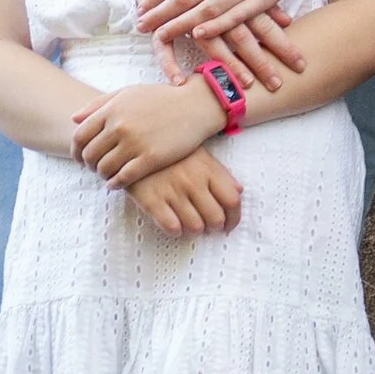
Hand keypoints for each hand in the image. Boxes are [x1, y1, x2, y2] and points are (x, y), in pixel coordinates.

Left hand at [72, 74, 227, 188]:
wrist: (195, 106)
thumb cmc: (161, 98)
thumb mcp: (129, 93)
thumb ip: (100, 104)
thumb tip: (74, 118)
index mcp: (112, 109)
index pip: (80, 136)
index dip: (76, 150)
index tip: (81, 158)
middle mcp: (120, 126)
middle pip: (90, 155)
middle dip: (88, 165)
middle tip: (95, 169)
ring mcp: (135, 143)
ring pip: (105, 168)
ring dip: (102, 175)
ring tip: (107, 175)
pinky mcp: (151, 158)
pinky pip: (124, 177)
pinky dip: (115, 183)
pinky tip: (117, 183)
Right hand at [124, 146, 242, 236]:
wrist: (135, 143)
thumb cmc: (173, 153)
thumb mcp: (201, 156)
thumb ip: (220, 174)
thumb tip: (239, 192)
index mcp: (209, 170)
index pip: (232, 201)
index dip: (234, 218)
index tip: (229, 225)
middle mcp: (193, 181)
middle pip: (215, 218)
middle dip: (214, 227)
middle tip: (208, 226)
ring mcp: (172, 191)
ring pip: (195, 226)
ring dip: (195, 229)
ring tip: (189, 223)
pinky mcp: (151, 199)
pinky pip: (171, 227)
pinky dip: (175, 230)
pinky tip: (173, 223)